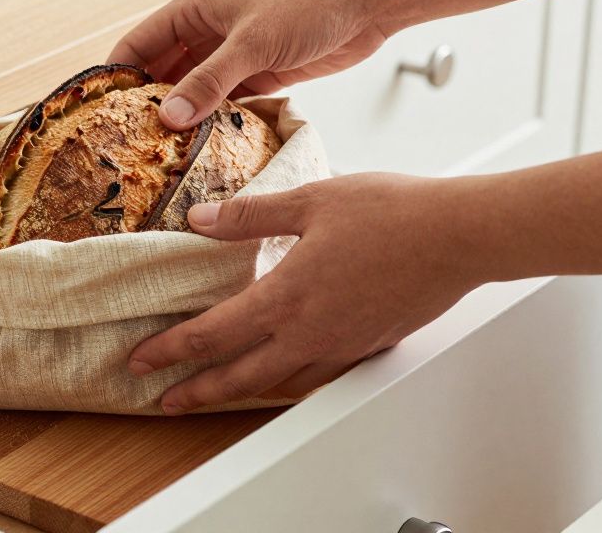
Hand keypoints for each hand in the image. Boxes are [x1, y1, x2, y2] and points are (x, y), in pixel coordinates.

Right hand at [107, 0, 389, 129]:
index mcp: (192, 10)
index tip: (94, 116)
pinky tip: (198, 153)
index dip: (114, 78)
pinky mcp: (256, 77)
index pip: (136, 46)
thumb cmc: (307, 4)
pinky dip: (209, 126)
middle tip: (125, 149)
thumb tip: (166, 118)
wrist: (368, 1)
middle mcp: (204, 33)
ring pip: (190, 93)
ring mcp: (229, 57)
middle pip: (159, 74)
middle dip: (143, 107)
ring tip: (156, 159)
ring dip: (178, 120)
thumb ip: (208, 82)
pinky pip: (220, 105)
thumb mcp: (251, 45)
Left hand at [127, 174, 484, 413]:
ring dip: (240, 392)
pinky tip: (284, 373)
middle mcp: (309, 333)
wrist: (461, 236)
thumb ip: (250, 216)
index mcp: (286, 298)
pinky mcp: (369, 345)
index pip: (210, 335)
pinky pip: (317, 375)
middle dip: (195, 391)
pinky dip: (289, 382)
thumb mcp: (310, 201)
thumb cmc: (393, 213)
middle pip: (238, 377)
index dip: (169, 350)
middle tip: (164, 401)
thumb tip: (201, 220)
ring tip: (215, 394)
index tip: (140, 361)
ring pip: (279, 383)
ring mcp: (341, 345)